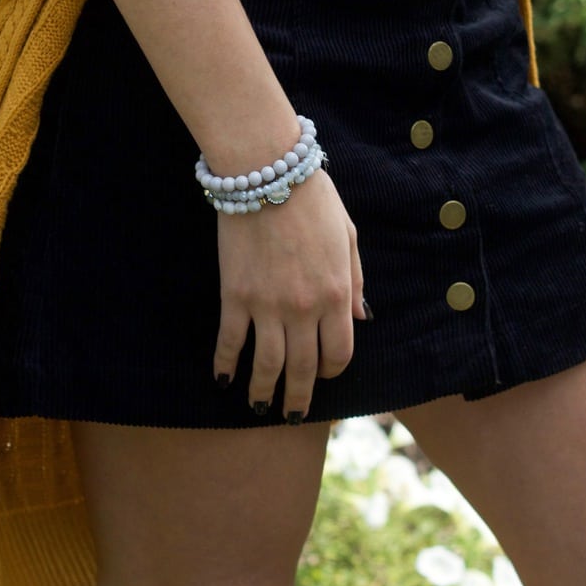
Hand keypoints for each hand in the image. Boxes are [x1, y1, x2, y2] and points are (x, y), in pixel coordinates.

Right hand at [213, 170, 365, 420]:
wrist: (267, 171)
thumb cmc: (312, 198)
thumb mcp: (348, 236)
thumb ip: (354, 281)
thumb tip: (361, 318)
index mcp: (336, 294)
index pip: (339, 352)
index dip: (333, 370)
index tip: (325, 375)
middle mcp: (303, 308)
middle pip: (304, 369)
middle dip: (299, 398)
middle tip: (293, 414)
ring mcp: (266, 306)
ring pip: (267, 365)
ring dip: (263, 392)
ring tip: (259, 406)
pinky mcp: (234, 296)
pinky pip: (230, 341)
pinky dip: (225, 364)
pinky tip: (223, 378)